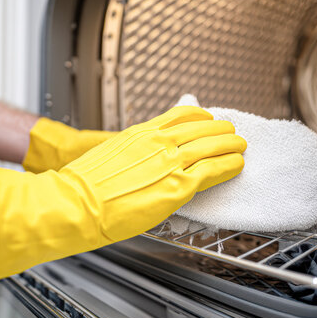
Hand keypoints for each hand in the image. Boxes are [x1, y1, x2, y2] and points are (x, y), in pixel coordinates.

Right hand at [0, 106, 246, 282]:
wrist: (76, 202)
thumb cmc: (86, 184)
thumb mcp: (110, 152)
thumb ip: (133, 148)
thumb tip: (142, 153)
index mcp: (142, 132)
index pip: (181, 115)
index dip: (201, 115)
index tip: (209, 117)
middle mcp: (158, 142)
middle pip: (201, 128)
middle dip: (220, 129)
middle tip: (231, 130)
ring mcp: (169, 162)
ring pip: (210, 147)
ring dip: (229, 145)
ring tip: (240, 144)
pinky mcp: (176, 186)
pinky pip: (212, 171)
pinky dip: (228, 166)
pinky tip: (237, 165)